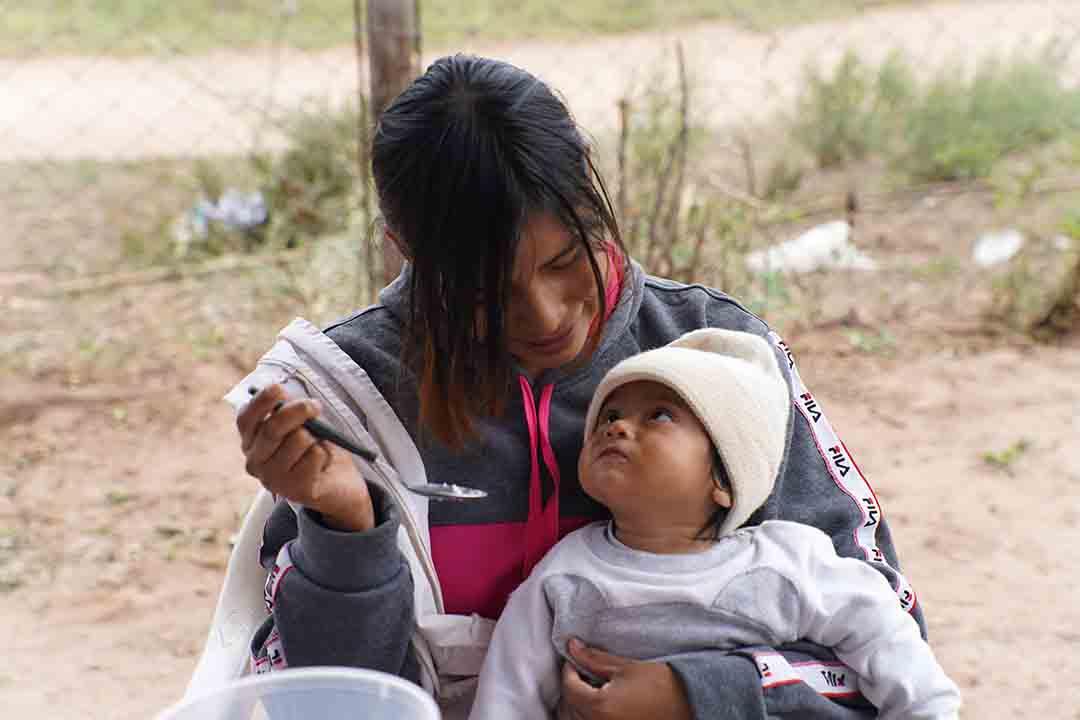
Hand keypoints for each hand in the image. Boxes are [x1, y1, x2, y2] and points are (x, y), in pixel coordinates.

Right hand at [237, 384, 373, 531]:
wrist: (337, 484)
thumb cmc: (314, 448)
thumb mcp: (301, 425)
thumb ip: (290, 412)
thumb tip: (285, 399)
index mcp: (251, 441)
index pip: (246, 419)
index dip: (260, 402)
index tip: (279, 389)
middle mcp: (255, 462)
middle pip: (272, 429)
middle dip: (296, 412)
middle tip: (315, 405)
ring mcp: (273, 479)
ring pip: (298, 441)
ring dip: (315, 437)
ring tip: (318, 445)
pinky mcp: (295, 490)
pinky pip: (314, 456)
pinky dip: (325, 452)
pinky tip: (323, 463)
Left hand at [558, 639, 692, 719]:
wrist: (690, 703)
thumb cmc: (662, 685)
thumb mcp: (626, 667)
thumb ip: (594, 658)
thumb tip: (573, 646)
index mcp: (600, 707)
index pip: (569, 688)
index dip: (569, 670)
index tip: (575, 660)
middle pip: (570, 707)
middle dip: (572, 687)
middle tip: (581, 671)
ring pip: (577, 719)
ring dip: (578, 703)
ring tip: (590, 687)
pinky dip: (588, 714)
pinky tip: (600, 702)